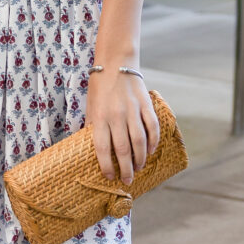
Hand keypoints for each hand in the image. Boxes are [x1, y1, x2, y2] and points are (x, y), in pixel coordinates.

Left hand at [86, 69, 160, 185]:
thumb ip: (92, 126)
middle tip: (127, 180)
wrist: (116, 63)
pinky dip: (153, 142)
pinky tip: (151, 152)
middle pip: (124, 149)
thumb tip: (91, 148)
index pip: (103, 148)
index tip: (109, 177)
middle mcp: (117, 115)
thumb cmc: (99, 86)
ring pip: (140, 142)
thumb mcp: (90, 106)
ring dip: (140, 159)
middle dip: (126, 169)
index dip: (107, 166)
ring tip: (138, 168)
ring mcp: (133, 110)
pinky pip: (153, 127)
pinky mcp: (146, 105)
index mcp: (100, 117)